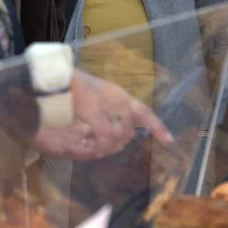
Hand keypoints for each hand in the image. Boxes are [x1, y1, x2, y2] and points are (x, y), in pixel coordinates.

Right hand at [35, 70, 173, 160]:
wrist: (59, 77)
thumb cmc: (76, 86)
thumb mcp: (101, 94)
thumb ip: (113, 110)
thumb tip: (125, 130)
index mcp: (121, 96)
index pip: (145, 113)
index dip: (157, 127)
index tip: (169, 141)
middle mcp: (119, 101)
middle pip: (128, 130)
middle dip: (121, 141)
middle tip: (111, 146)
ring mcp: (107, 106)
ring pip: (117, 136)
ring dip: (109, 146)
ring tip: (101, 149)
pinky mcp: (94, 111)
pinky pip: (103, 137)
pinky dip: (101, 146)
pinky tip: (96, 150)